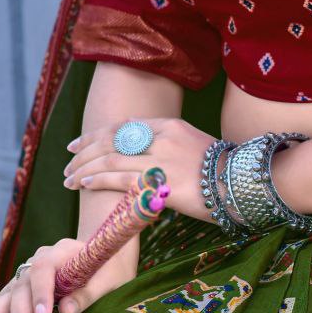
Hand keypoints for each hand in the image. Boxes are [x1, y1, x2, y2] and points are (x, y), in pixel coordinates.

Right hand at [0, 236, 136, 312]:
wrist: (107, 256)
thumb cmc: (112, 270)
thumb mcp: (111, 281)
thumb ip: (89, 294)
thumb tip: (65, 311)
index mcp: (63, 251)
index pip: (45, 268)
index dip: (41, 293)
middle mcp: (42, 257)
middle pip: (23, 282)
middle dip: (18, 312)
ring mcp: (31, 269)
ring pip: (10, 290)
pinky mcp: (26, 284)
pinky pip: (8, 297)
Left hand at [63, 116, 214, 220]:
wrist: (244, 186)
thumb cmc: (222, 171)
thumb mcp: (194, 144)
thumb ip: (165, 140)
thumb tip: (135, 135)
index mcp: (170, 126)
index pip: (123, 127)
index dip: (95, 135)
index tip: (78, 144)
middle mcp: (162, 139)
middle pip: (112, 141)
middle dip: (84, 151)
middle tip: (67, 162)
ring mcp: (161, 161)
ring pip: (111, 160)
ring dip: (85, 168)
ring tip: (69, 178)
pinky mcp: (160, 184)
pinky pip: (120, 179)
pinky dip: (98, 180)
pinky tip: (84, 184)